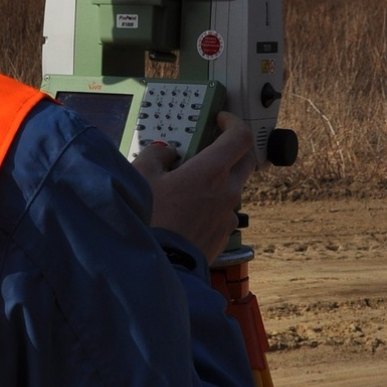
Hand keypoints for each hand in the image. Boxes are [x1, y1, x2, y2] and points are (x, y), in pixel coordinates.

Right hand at [131, 112, 256, 262]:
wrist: (159, 267)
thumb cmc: (150, 221)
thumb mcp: (141, 176)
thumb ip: (156, 154)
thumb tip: (165, 152)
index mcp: (211, 171)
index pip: (239, 136)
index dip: (233, 122)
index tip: (221, 119)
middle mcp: (227, 192)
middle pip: (245, 159)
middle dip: (233, 147)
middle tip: (212, 143)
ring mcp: (228, 215)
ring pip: (234, 186)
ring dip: (220, 177)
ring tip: (190, 181)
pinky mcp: (223, 235)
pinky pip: (224, 210)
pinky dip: (212, 202)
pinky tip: (189, 208)